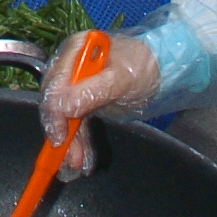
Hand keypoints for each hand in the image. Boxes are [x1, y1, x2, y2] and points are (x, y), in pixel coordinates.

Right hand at [39, 31, 160, 179]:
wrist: (162, 71)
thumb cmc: (143, 67)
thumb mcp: (120, 79)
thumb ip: (91, 91)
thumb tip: (61, 107)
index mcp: (76, 51)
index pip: (54, 83)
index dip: (53, 111)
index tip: (59, 136)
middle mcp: (71, 66)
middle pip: (55, 102)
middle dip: (61, 132)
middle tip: (66, 157)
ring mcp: (77, 84)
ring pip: (65, 117)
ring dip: (70, 143)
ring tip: (76, 166)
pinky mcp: (85, 101)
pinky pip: (77, 123)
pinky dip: (79, 142)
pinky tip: (83, 158)